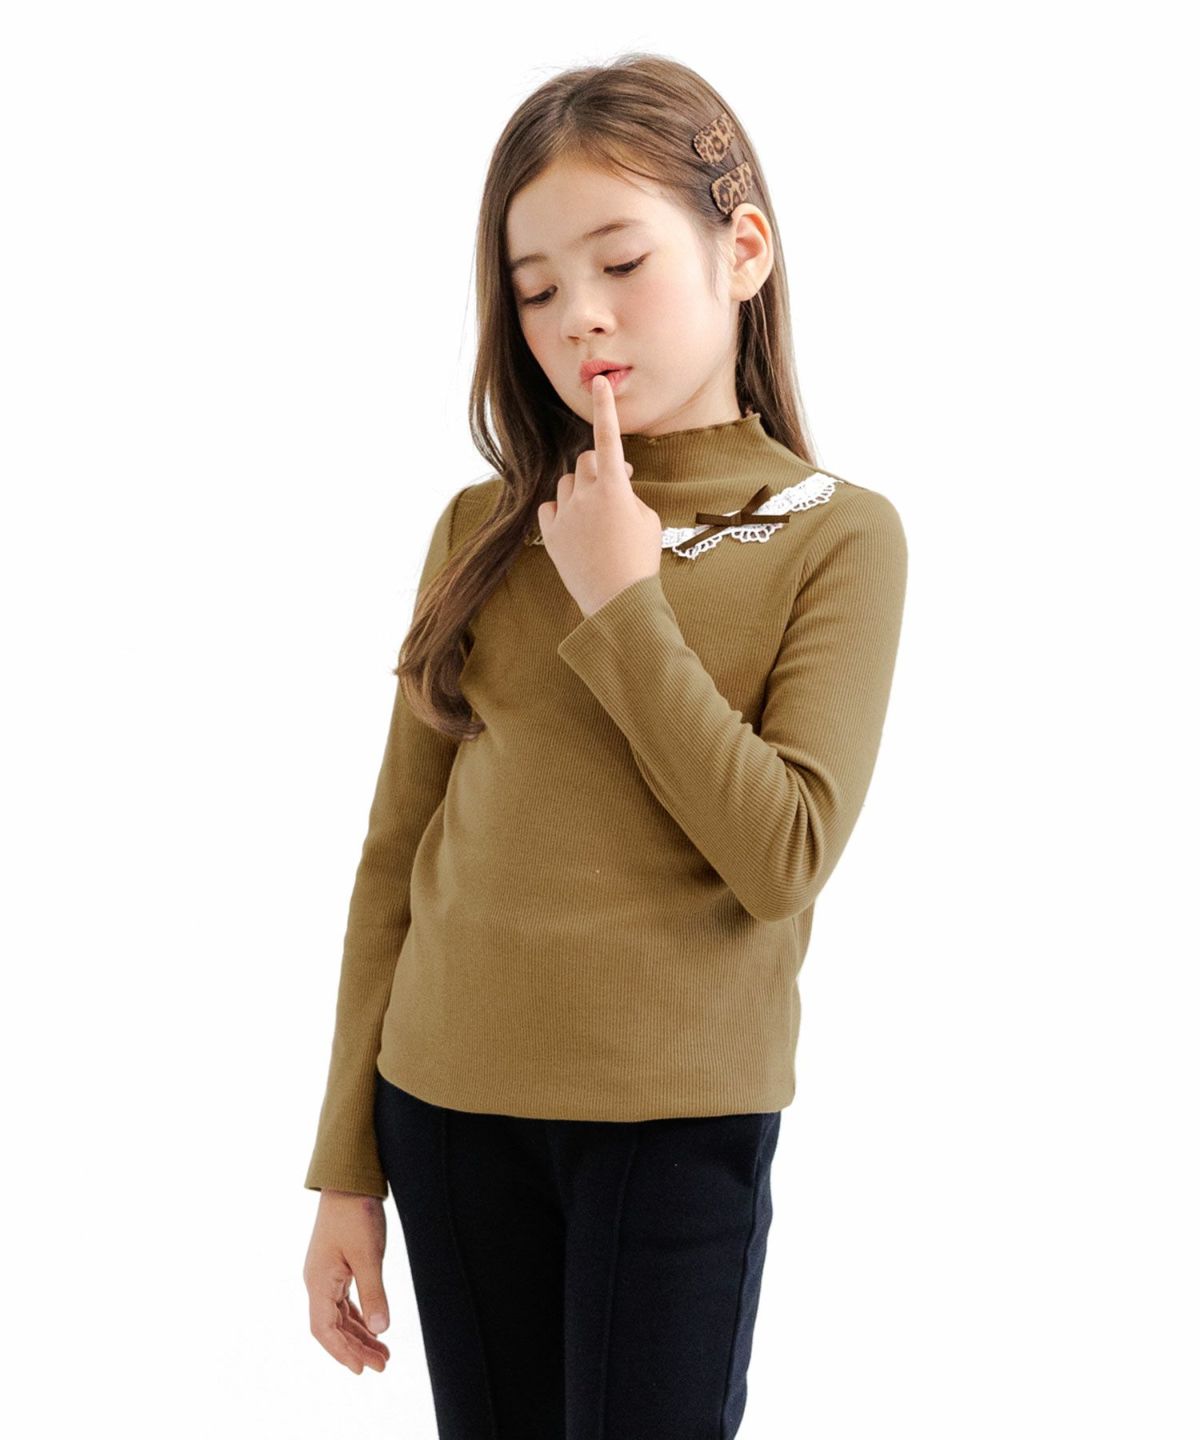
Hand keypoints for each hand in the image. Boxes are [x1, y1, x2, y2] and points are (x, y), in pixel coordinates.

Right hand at [304, 1190, 391, 1373]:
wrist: (348, 1179)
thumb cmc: (356, 1213)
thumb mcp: (368, 1254)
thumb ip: (374, 1292)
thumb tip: (382, 1329)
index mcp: (319, 1282)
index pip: (326, 1330)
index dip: (343, 1353)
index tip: (363, 1370)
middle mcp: (318, 1281)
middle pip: (333, 1327)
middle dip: (356, 1348)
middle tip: (383, 1365)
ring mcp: (326, 1274)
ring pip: (340, 1315)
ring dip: (360, 1334)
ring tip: (384, 1353)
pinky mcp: (336, 1265)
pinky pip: (344, 1300)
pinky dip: (359, 1316)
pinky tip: (374, 1326)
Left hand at [537, 372, 663, 616]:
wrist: (618, 602)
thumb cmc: (640, 561)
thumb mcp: (647, 521)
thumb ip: (628, 496)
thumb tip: (614, 489)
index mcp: (614, 489)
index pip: (608, 438)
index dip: (604, 408)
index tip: (599, 383)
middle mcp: (585, 496)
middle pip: (586, 461)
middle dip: (600, 467)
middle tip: (616, 486)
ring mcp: (565, 515)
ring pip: (567, 484)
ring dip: (581, 489)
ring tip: (596, 514)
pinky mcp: (551, 535)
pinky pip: (551, 508)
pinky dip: (561, 511)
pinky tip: (575, 526)